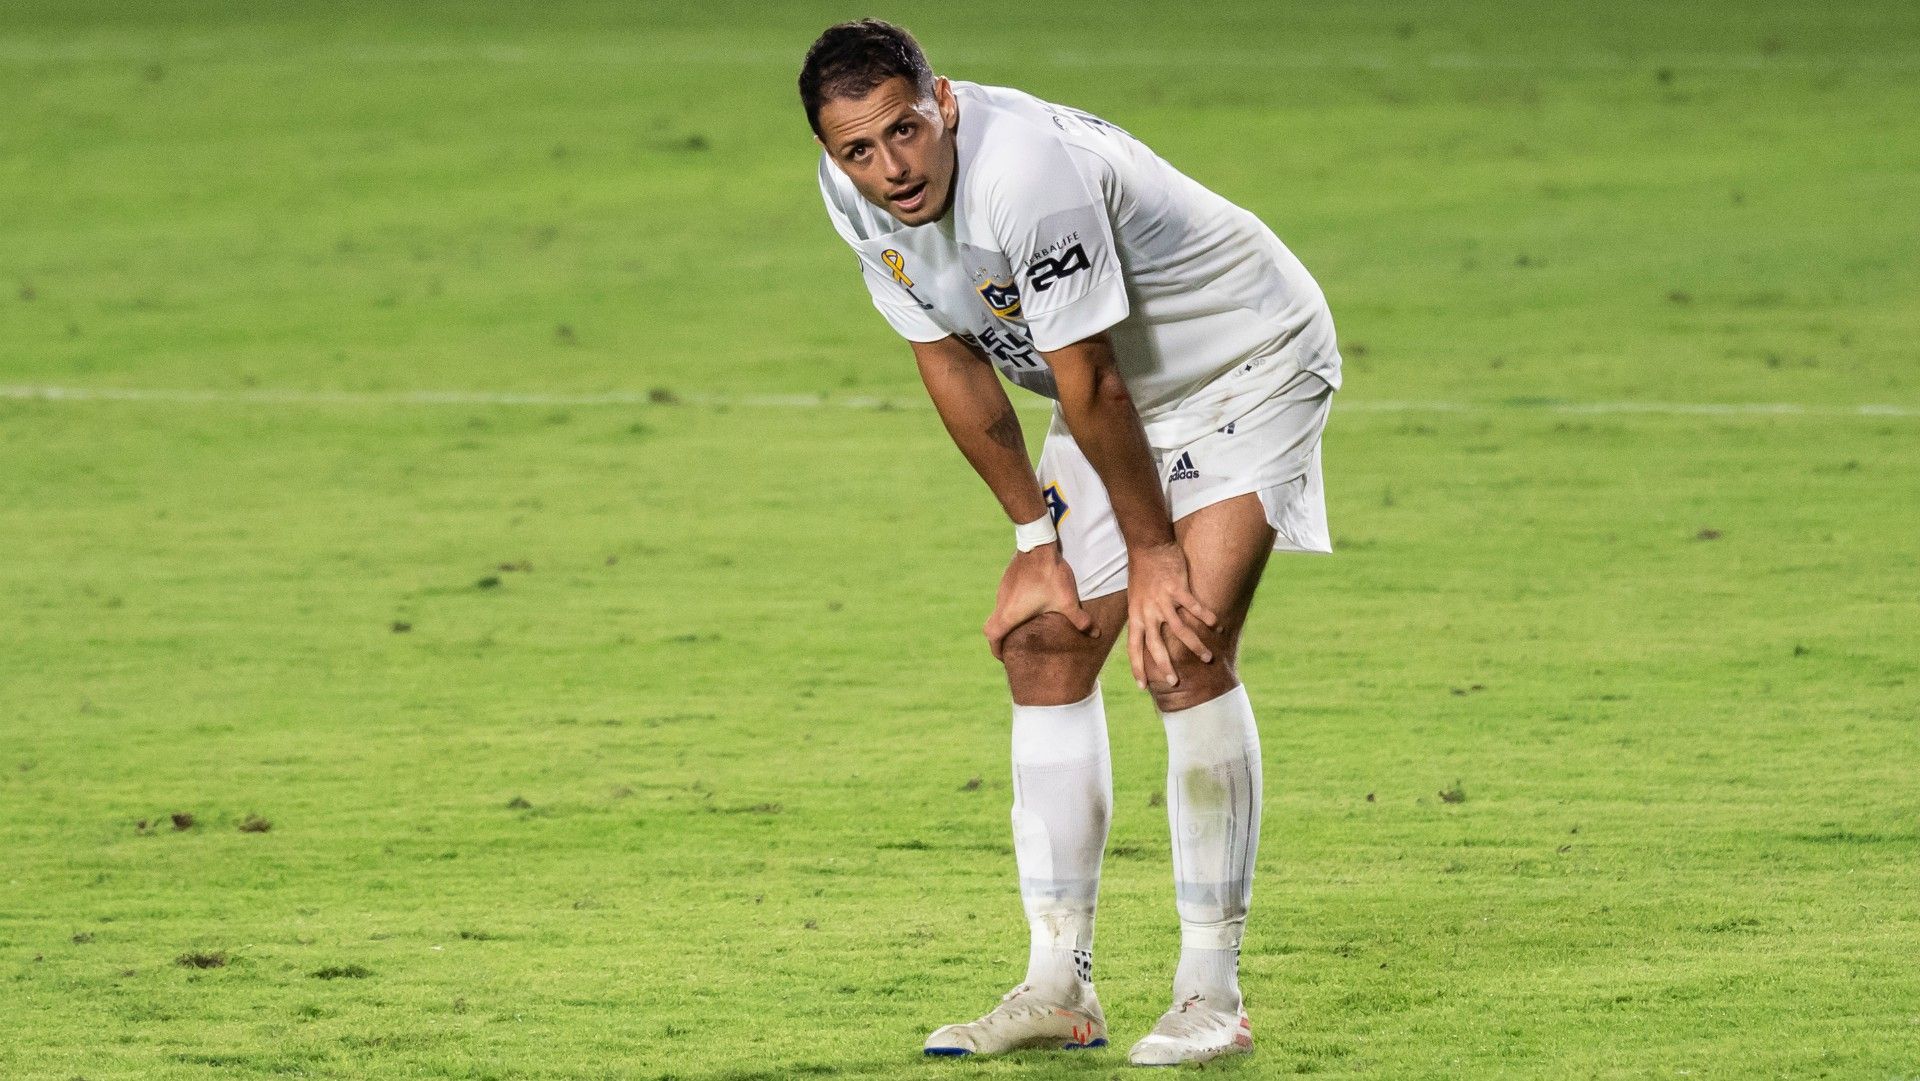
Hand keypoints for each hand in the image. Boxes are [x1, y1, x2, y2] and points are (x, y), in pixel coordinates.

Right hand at [984, 544, 1096, 659]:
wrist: (1039, 544)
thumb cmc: (1050, 576)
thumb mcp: (1067, 601)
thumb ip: (1080, 620)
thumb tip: (1095, 635)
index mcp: (1010, 614)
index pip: (993, 637)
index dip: (997, 650)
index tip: (1005, 657)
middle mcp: (1001, 602)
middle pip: (991, 626)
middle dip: (1000, 638)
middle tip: (1012, 646)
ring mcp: (1002, 589)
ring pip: (998, 611)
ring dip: (1007, 621)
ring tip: (1023, 627)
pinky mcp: (1007, 578)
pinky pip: (1005, 598)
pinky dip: (1012, 607)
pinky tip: (1029, 604)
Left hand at [1124, 542, 1217, 689]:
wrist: (1148, 547)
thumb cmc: (1142, 574)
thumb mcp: (1135, 599)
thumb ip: (1143, 618)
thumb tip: (1147, 637)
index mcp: (1136, 616)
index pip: (1134, 647)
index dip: (1137, 667)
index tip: (1142, 686)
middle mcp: (1149, 612)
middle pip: (1156, 646)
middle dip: (1165, 666)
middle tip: (1174, 682)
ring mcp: (1163, 600)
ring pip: (1180, 630)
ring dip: (1195, 646)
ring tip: (1207, 658)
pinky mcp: (1177, 588)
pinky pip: (1193, 606)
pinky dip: (1206, 617)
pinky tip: (1216, 625)